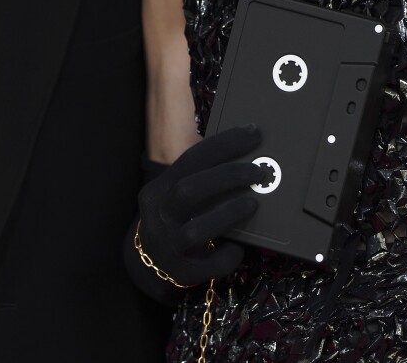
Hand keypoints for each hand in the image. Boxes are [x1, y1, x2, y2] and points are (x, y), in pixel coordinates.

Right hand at [124, 124, 263, 303]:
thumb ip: (201, 178)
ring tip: (254, 203)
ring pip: (195, 230)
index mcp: (158, 189)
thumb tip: (248, 155)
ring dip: (228, 213)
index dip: (224, 144)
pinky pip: (207, 266)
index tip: (254, 134)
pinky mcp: (179, 273)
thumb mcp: (176, 196)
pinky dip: (226, 256)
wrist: (147, 266)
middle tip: (259, 171)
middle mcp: (158, 216)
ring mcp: (166, 247)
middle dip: (227, 176)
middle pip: (188, 190)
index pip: (190, 160)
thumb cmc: (176, 221)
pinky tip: (238, 248)